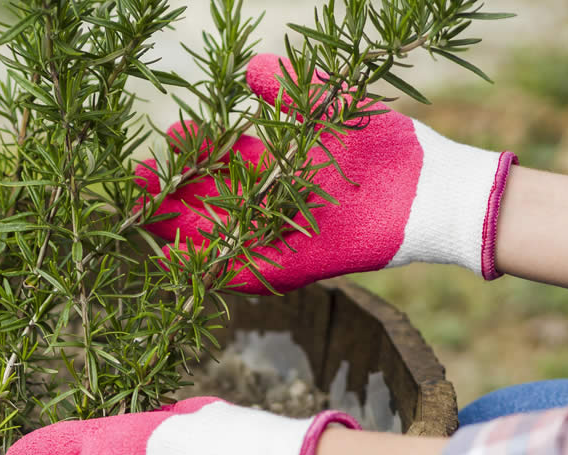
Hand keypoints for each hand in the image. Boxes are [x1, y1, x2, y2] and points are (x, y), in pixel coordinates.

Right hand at [135, 53, 517, 293]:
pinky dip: (218, 269)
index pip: (225, 158)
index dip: (195, 149)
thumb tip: (251, 69)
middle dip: (173, 192)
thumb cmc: (390, 148)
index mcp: (282, 164)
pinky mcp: (301, 265)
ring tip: (147, 221)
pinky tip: (185, 263)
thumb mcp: (336, 110)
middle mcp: (277, 202)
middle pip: (212, 200)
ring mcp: (286, 236)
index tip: (170, 133)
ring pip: (222, 237)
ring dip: (184, 231)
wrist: (431, 190)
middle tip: (136, 181)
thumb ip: (294, 92)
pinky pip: (251, 271)